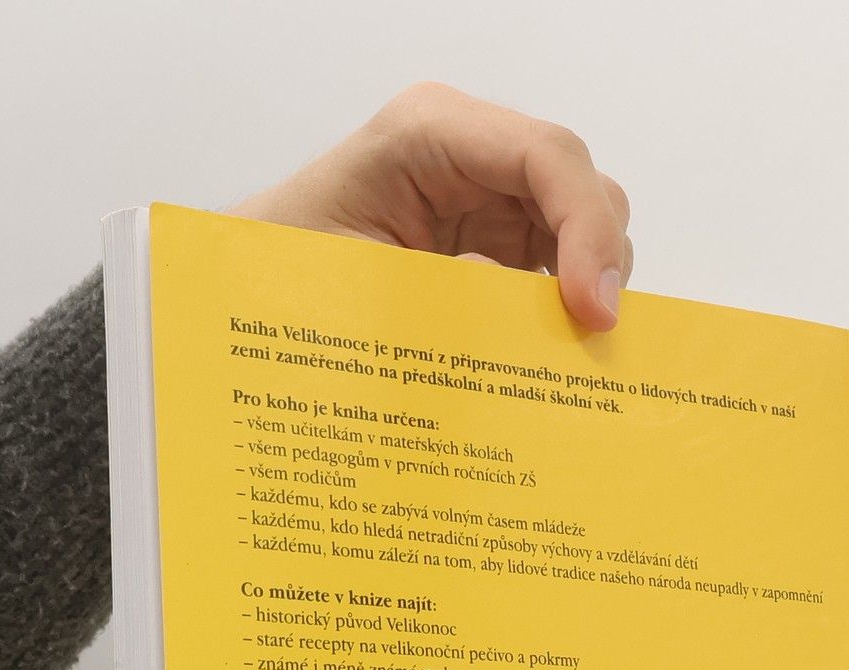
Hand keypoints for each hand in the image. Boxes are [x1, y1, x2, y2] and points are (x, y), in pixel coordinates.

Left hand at [228, 83, 632, 330]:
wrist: (248, 298)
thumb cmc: (278, 276)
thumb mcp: (348, 286)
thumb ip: (435, 294)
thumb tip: (510, 307)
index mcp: (426, 133)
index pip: (544, 155)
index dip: (586, 228)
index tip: (591, 309)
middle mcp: (468, 153)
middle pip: (577, 186)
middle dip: (599, 261)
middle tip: (592, 342)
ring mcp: (486, 198)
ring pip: (579, 229)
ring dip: (586, 291)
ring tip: (570, 354)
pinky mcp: (492, 244)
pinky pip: (553, 270)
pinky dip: (563, 313)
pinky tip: (551, 356)